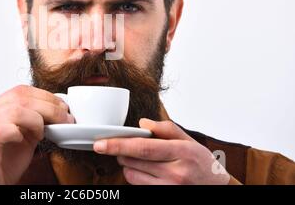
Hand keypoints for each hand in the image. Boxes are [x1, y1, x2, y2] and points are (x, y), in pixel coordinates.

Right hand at [0, 85, 73, 184]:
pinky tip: (22, 140)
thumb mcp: (25, 137)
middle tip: (65, 119)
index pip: (21, 91)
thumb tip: (59, 111)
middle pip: (21, 97)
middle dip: (49, 107)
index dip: (45, 96)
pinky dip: (19, 132)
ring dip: (37, 120)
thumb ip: (36, 121)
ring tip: (42, 134)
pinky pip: (3, 129)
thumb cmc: (3, 164)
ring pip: (15, 110)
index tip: (62, 107)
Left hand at [93, 119, 230, 184]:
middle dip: (120, 152)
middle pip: (133, 161)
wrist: (219, 191)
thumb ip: (166, 129)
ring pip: (132, 175)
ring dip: (127, 165)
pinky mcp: (162, 196)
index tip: (100, 143)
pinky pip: (138, 186)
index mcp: (181, 153)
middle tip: (122, 146)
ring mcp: (168, 188)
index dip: (118, 145)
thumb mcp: (190, 142)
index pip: (142, 148)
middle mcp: (175, 174)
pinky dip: (135, 176)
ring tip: (139, 159)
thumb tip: (143, 123)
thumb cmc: (203, 165)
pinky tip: (145, 171)